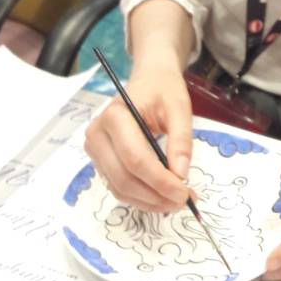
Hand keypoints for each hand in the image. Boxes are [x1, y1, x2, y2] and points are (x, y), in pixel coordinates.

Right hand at [84, 66, 191, 212]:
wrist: (149, 79)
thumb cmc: (163, 90)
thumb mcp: (179, 108)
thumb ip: (181, 140)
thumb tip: (180, 175)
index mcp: (115, 116)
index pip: (135, 158)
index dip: (160, 181)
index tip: (185, 192)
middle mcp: (98, 134)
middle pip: (124, 178)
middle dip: (156, 195)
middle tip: (185, 200)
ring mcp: (95, 149)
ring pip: (120, 188)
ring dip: (149, 201)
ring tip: (176, 201)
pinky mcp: (101, 161)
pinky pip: (119, 186)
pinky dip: (141, 197)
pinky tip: (162, 197)